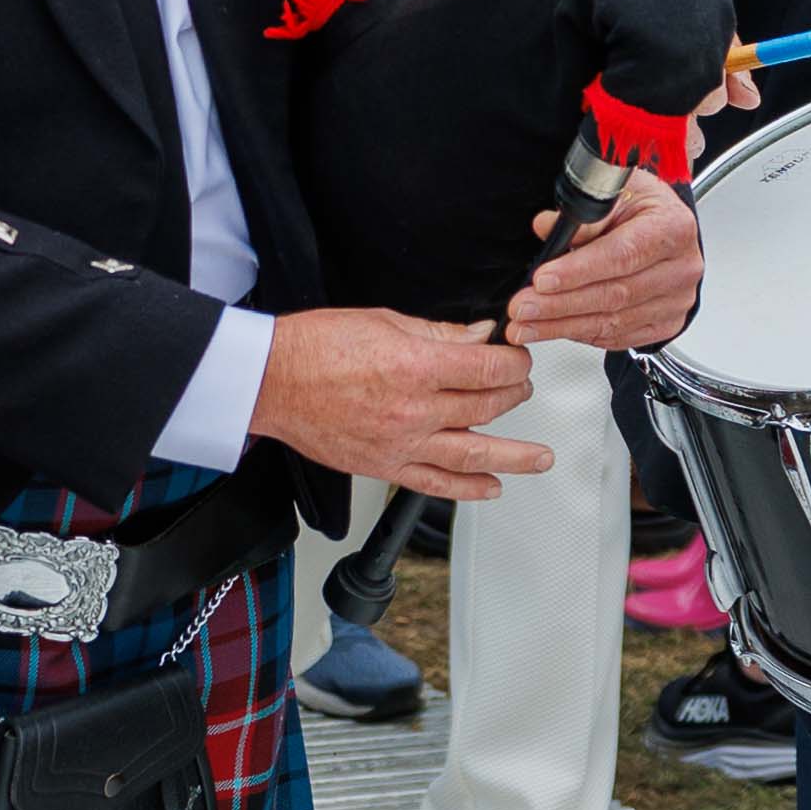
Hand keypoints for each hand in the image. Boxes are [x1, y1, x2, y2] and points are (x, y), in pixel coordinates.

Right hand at [247, 305, 545, 498]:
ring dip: (514, 456)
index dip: (515, 362)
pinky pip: (435, 483)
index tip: (517, 357)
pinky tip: (491, 486)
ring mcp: (400, 443)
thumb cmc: (315, 345)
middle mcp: (414, 409)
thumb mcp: (385, 321)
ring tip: (540, 458)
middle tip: (521, 386)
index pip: (490, 368)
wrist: (270, 381)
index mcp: (416, 365)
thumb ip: (440, 334)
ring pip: (473, 453)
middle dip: (514, 393)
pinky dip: (467, 488)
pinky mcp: (384, 466)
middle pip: (487, 406)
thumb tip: (480, 337)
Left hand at [506, 171, 702, 352]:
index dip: (578, 270)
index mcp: (672, 228)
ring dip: (563, 326)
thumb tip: (547, 226)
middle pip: (615, 294)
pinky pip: (619, 337)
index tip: (542, 280)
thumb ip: (582, 214)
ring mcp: (676, 300)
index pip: (621, 255)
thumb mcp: (614, 192)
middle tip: (522, 308)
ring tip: (526, 325)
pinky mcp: (666, 323)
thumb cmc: (641, 207)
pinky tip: (554, 329)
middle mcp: (680, 267)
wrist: (666, 227)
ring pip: (613, 322)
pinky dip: (582, 335)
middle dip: (560, 305)